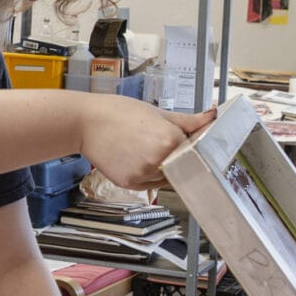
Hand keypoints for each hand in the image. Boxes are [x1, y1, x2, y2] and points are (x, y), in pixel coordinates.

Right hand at [76, 97, 213, 188]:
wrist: (84, 122)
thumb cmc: (117, 112)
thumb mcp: (156, 112)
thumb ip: (187, 121)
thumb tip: (212, 117)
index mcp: (170, 139)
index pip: (194, 150)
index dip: (188, 145)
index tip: (183, 141)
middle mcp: (159, 160)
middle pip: (180, 166)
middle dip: (174, 157)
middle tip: (156, 144)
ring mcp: (144, 174)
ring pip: (164, 178)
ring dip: (160, 168)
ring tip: (140, 149)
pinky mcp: (129, 184)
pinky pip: (147, 184)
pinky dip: (144, 174)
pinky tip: (131, 157)